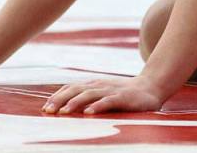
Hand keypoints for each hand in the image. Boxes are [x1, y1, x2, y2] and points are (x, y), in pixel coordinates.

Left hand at [42, 76, 163, 114]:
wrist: (151, 86)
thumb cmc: (124, 93)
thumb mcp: (104, 92)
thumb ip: (88, 97)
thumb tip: (65, 108)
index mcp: (93, 84)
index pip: (71, 87)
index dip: (57, 96)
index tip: (45, 108)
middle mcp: (100, 85)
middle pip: (76, 89)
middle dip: (60, 99)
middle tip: (48, 111)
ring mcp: (111, 90)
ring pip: (89, 94)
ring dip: (74, 102)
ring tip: (63, 112)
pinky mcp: (123, 97)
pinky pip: (108, 101)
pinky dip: (97, 106)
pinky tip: (88, 113)